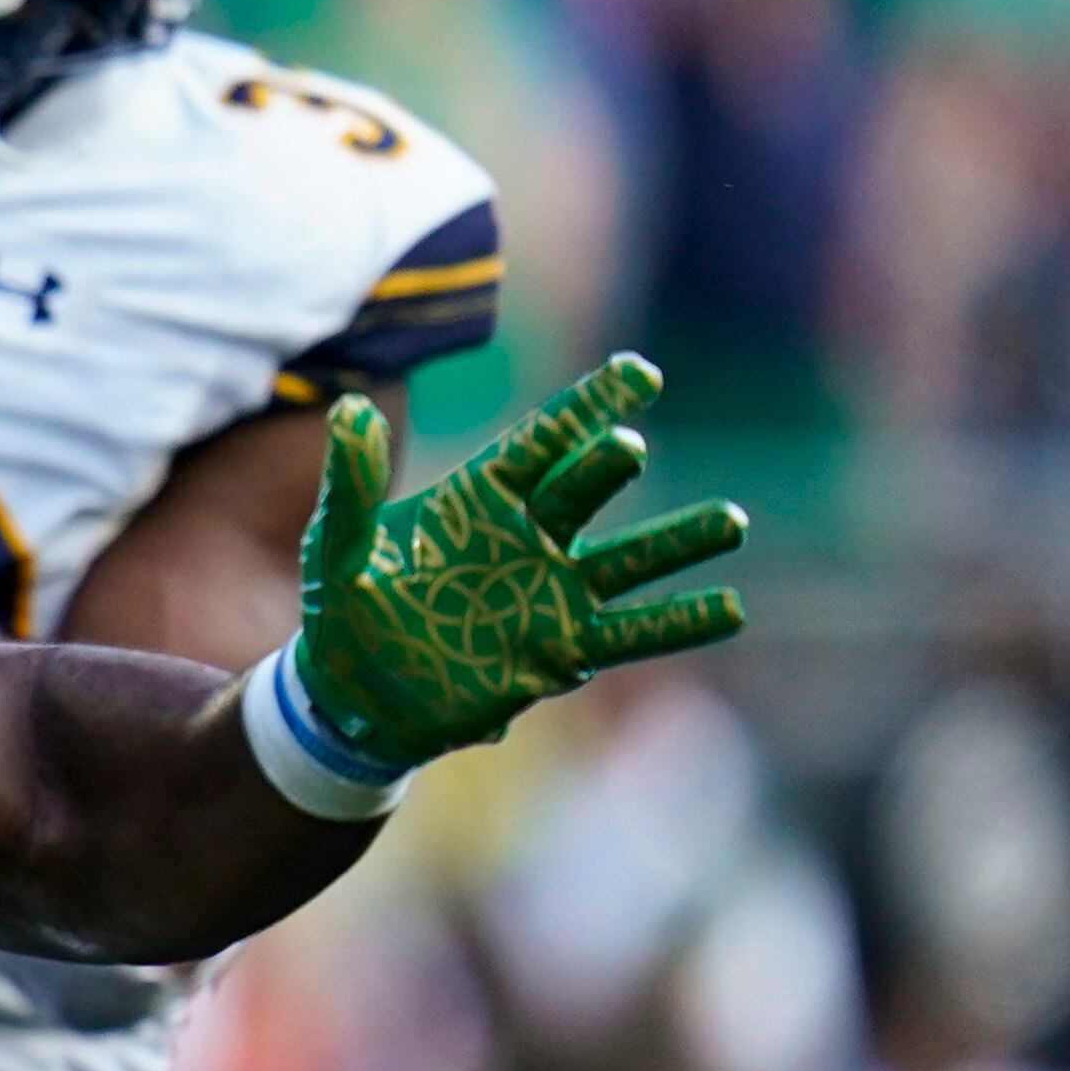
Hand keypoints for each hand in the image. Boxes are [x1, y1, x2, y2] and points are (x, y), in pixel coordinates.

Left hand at [290, 354, 747, 768]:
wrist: (356, 699)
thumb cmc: (346, 611)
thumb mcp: (339, 545)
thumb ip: (353, 484)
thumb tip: (350, 409)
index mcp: (479, 500)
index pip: (543, 442)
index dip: (588, 407)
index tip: (639, 371)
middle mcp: (529, 536)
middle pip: (582, 492)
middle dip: (605, 470)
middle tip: (626, 449)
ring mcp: (552, 592)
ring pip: (628, 560)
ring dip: (678, 542)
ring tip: (731, 521)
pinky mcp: (561, 649)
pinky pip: (629, 631)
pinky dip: (677, 622)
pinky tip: (728, 609)